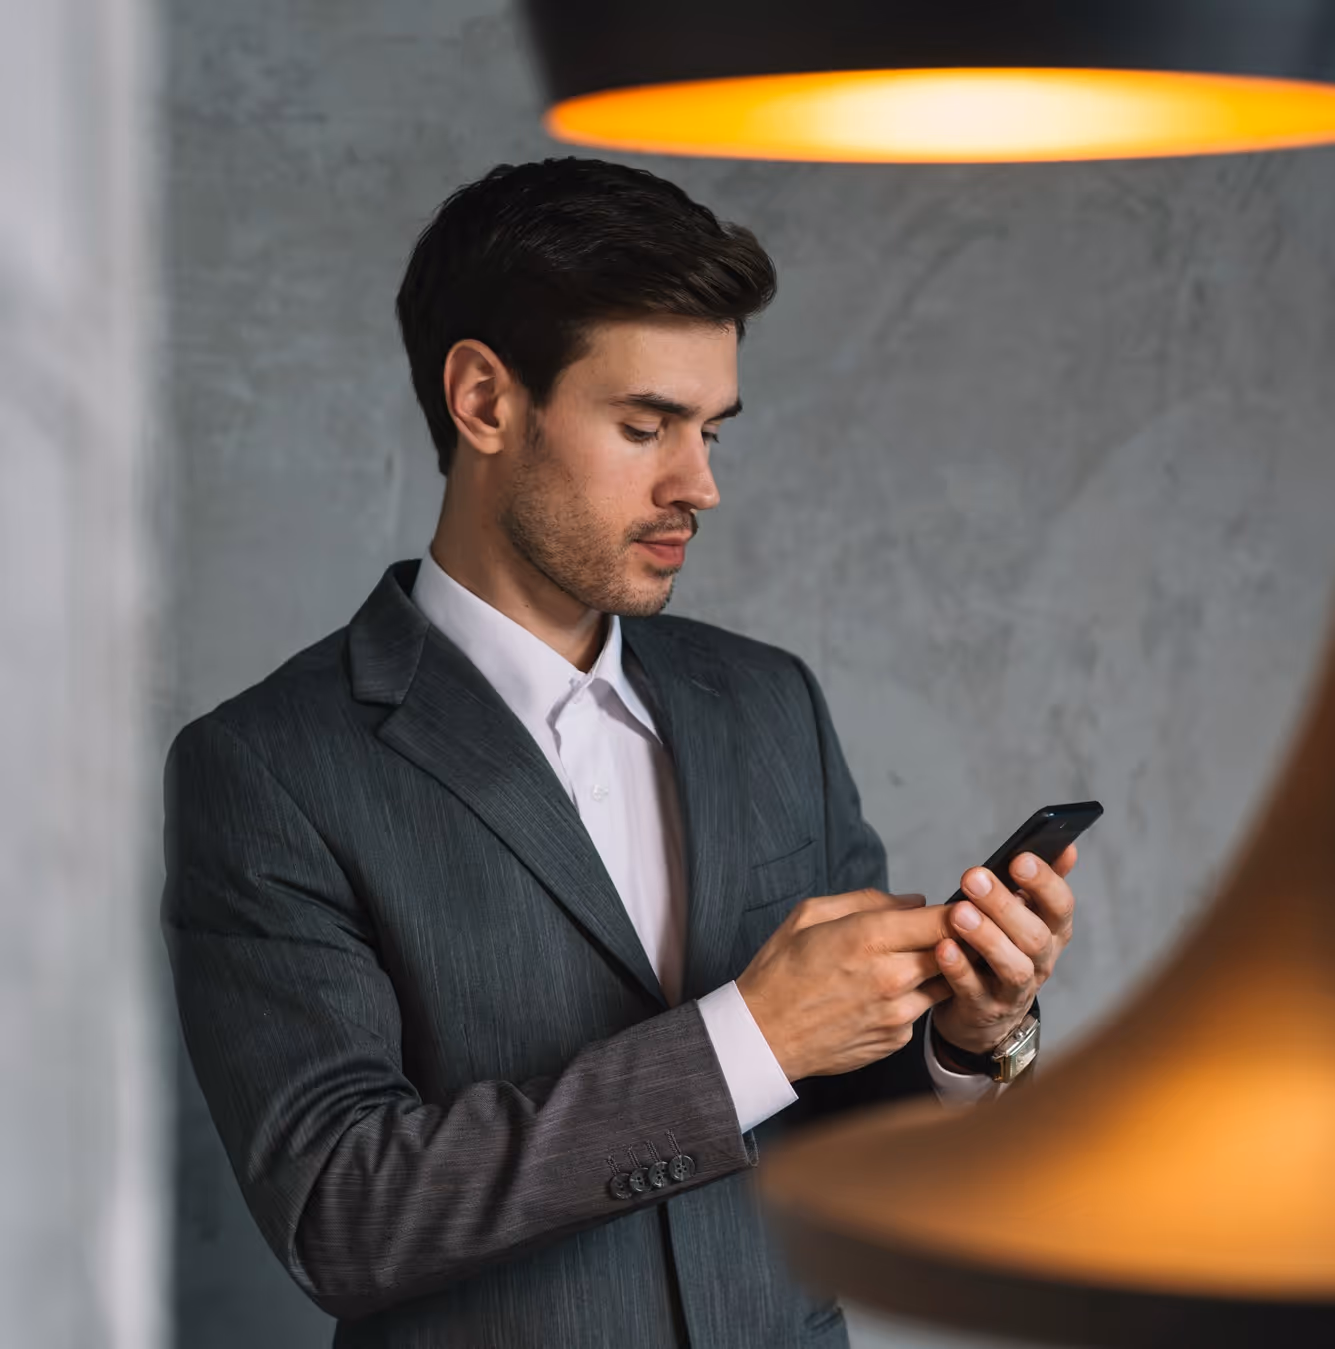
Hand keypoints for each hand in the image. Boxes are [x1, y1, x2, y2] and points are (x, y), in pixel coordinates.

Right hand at [736, 888, 953, 1080]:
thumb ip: (867, 900)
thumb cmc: (780, 972)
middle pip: (954, 952)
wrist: (763, 1036)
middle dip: (954, 939)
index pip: (942, 919)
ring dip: (934, 970)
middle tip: (943, 932)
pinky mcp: (896, 1039)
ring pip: (943, 982)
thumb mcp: (809, 915)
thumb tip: (912, 902)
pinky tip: (880, 995)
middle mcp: (890, 977)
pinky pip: (919, 1010)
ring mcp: (897, 1013)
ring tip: (904, 963)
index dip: (958, 912)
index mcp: (867, 938)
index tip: (958, 908)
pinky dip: (911, 999)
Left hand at [931, 844, 1078, 1056]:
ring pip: (1012, 967)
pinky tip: (942, 947)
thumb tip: (1068, 846)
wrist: (986, 1010)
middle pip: (1034, 936)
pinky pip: (973, 991)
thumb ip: (1042, 882)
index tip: (1019, 858)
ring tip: (959, 912)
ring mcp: (1015, 990)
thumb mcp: (1026, 915)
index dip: (1044, 883)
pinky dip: (959, 970)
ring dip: (985, 938)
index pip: (1061, 907)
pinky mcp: (985, 1010)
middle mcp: (1041, 962)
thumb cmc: (1003, 946)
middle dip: (1004, 905)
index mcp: (1052, 932)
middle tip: (972, 876)